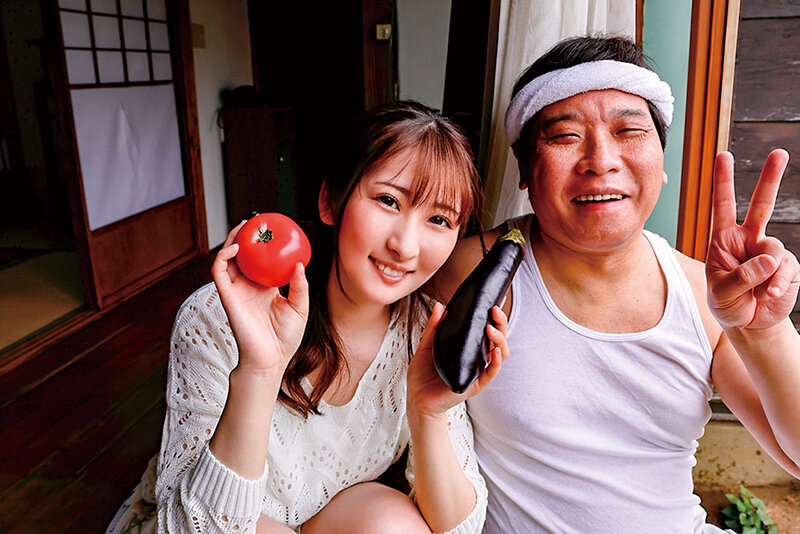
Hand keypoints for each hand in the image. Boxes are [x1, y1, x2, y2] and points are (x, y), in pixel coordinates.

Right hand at [212, 221, 309, 371]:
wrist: (271, 359)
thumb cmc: (286, 338)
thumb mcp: (300, 307)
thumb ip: (299, 286)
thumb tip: (299, 264)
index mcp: (265, 288)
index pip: (261, 261)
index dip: (263, 246)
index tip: (271, 230)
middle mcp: (249, 287)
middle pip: (242, 256)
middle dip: (245, 237)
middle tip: (255, 222)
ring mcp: (236, 291)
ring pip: (227, 259)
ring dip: (231, 241)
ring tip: (243, 228)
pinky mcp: (227, 297)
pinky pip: (219, 272)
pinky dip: (223, 256)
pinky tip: (235, 247)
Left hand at [407, 302, 508, 418]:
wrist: (416, 399)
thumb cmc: (422, 375)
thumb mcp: (426, 346)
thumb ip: (434, 327)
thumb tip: (441, 306)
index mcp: (468, 348)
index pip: (487, 331)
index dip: (495, 318)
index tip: (493, 303)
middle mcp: (476, 359)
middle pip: (498, 340)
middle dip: (501, 323)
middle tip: (494, 310)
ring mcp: (477, 372)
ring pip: (500, 355)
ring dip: (500, 339)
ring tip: (490, 328)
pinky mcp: (475, 385)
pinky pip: (490, 373)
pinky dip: (496, 361)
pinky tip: (494, 350)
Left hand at [705, 149, 799, 329]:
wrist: (750, 323)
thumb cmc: (727, 303)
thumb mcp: (722, 292)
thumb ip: (741, 276)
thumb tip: (768, 258)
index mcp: (724, 239)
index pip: (722, 206)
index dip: (723, 182)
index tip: (723, 156)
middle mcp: (748, 239)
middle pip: (761, 205)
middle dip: (771, 178)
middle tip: (780, 153)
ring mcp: (770, 250)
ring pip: (773, 250)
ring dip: (766, 273)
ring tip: (759, 292)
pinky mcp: (788, 265)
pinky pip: (786, 269)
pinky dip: (778, 284)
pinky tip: (770, 295)